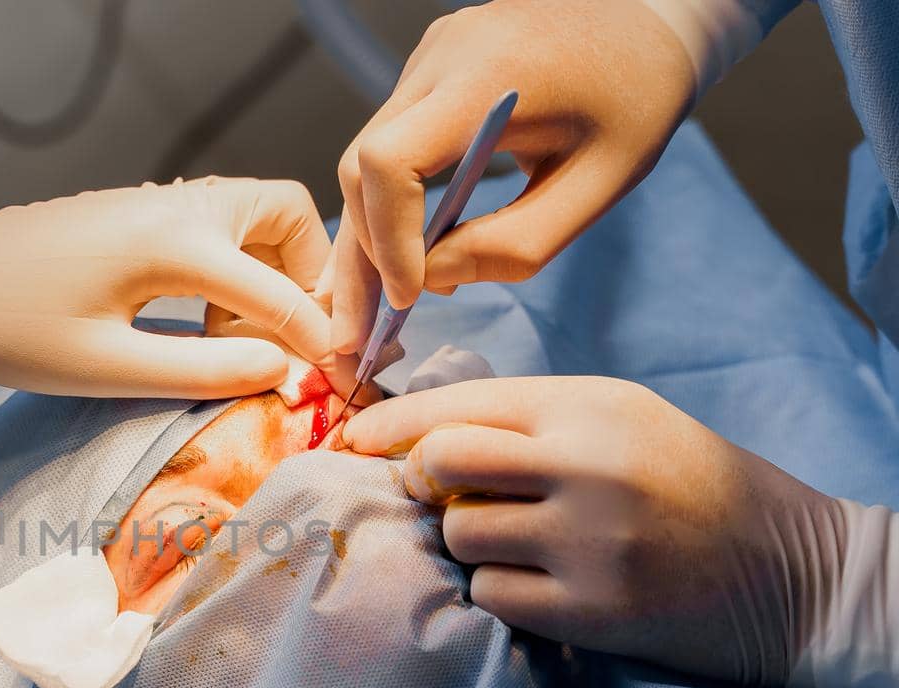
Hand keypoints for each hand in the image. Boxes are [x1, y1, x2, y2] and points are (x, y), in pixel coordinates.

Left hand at [0, 177, 333, 400]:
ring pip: (250, 217)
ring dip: (266, 274)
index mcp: (174, 239)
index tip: (336, 388)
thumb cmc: (4, 329)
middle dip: (305, 279)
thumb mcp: (105, 367)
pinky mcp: (130, 216)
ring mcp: (151, 204)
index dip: (317, 344)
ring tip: (236, 344)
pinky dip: (228, 270)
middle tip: (288, 345)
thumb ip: (202, 369)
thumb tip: (282, 371)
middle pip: (285, 216)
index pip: (280, 290)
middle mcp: (175, 206)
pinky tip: (196, 325)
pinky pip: (211, 228)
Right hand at [324, 0, 694, 353]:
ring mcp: (428, 58)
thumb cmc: (638, 101)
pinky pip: (390, 143)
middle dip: (362, 255)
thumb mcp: (599, 187)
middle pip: (360, 167)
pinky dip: (389, 203)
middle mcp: (439, 58)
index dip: (388, 238)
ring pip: (365, 160)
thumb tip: (433, 280)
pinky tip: (405, 253)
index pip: (390, 161)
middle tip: (359, 333)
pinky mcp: (428, 70)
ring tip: (374, 307)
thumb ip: (516, 245)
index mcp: (485, 79)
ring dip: (369, 235)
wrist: (651, 21)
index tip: (410, 295)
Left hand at [340, 376, 840, 686]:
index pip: (457, 404)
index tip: (355, 440)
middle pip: (440, 462)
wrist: (785, 569)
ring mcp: (588, 542)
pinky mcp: (589, 610)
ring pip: (459, 533)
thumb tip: (413, 435)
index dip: (390, 423)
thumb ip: (527, 418)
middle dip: (423, 478)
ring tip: (516, 540)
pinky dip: (498, 589)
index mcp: (589, 406)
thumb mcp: (619, 416)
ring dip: (467, 540)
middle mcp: (586, 466)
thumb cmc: (687, 482)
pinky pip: (489, 593)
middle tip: (441, 493)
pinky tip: (539, 582)